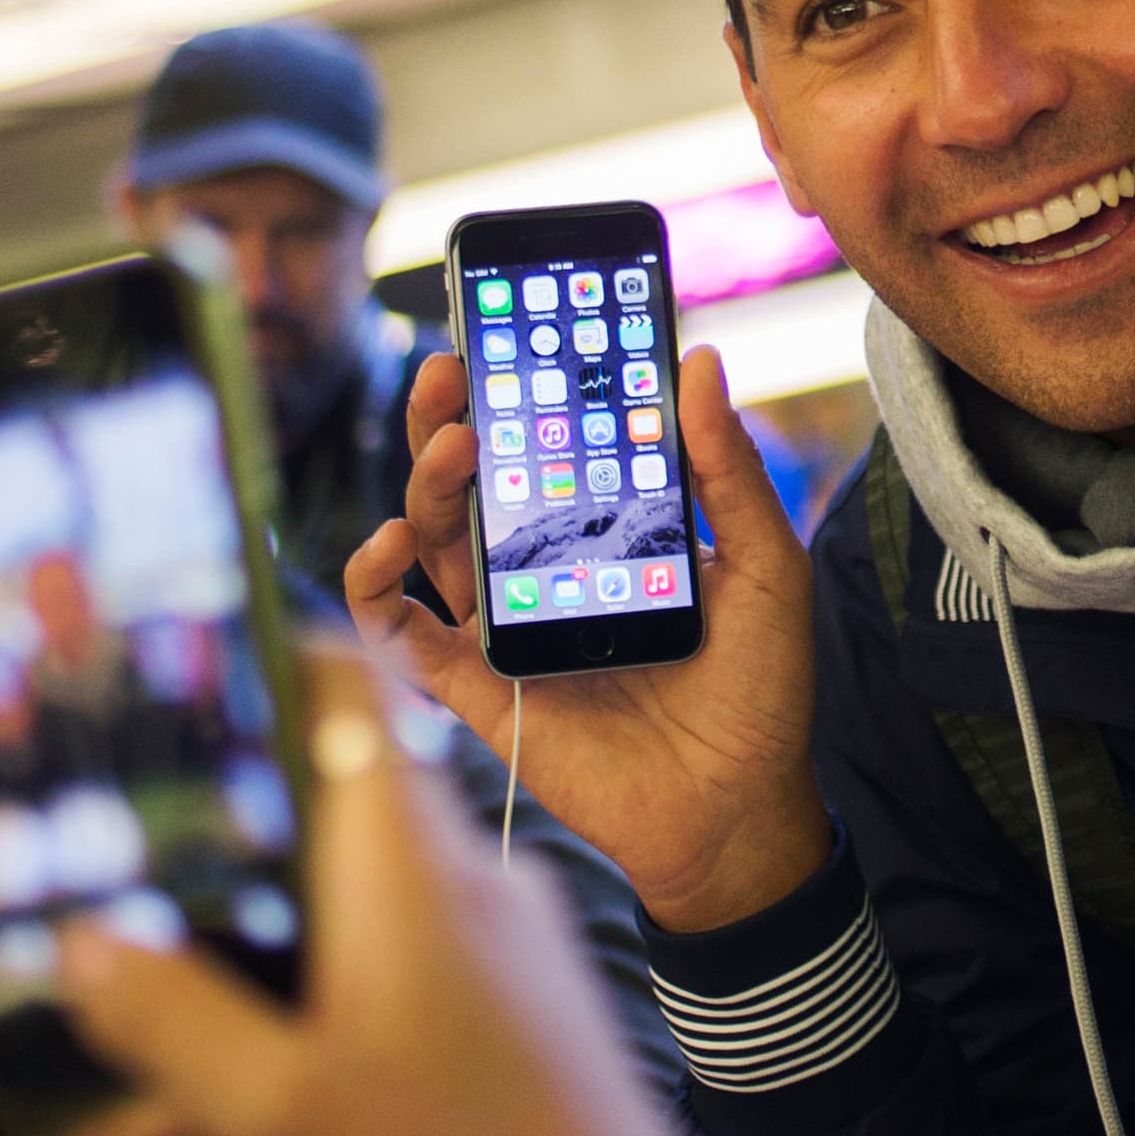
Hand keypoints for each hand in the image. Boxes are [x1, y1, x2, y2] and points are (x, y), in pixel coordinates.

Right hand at [58, 646, 686, 1135]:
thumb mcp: (270, 1117)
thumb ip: (163, 1014)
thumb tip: (84, 942)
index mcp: (410, 863)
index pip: (349, 684)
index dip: (262, 655)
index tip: (170, 680)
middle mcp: (472, 880)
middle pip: (334, 800)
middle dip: (231, 838)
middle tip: (124, 875)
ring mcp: (509, 949)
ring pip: (365, 900)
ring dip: (274, 944)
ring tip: (178, 1009)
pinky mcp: (526, 1019)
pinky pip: (408, 973)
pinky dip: (332, 1005)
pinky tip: (271, 1087)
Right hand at [343, 346, 828, 932]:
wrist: (737, 808)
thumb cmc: (756, 692)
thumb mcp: (762, 565)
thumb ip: (726, 471)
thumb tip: (702, 364)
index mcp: (598, 532)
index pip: (540, 444)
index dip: (515, 388)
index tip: (510, 328)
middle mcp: (538, 570)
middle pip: (467, 477)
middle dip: (449, 414)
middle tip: (457, 364)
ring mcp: (501, 625)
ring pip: (429, 536)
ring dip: (425, 480)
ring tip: (455, 440)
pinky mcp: (474, 688)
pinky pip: (398, 632)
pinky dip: (372, 586)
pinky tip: (389, 544)